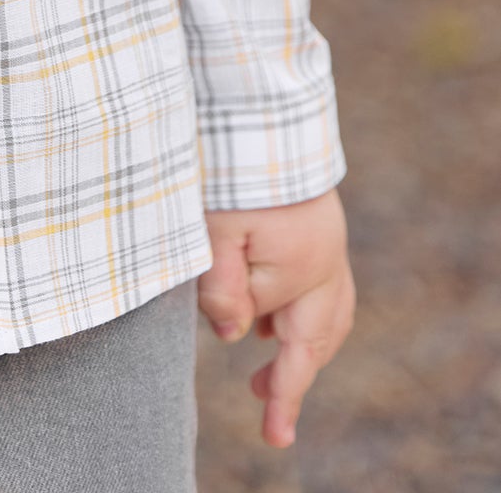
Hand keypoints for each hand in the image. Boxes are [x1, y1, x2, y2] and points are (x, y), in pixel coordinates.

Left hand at [198, 188, 353, 447]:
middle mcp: (325, 256)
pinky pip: (318, 276)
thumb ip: (219, 289)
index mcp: (303, 267)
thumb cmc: (228, 162)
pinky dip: (297, 301)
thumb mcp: (210, 229)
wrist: (259, 98)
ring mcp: (325, 235)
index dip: (284, 395)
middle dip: (292, 370)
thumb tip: (234, 338)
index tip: (275, 437)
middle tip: (261, 398)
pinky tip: (265, 304)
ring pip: (324, 306)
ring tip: (263, 355)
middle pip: (319, 334)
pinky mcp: (314, 216)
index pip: (294, 349)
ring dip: (297, 336)